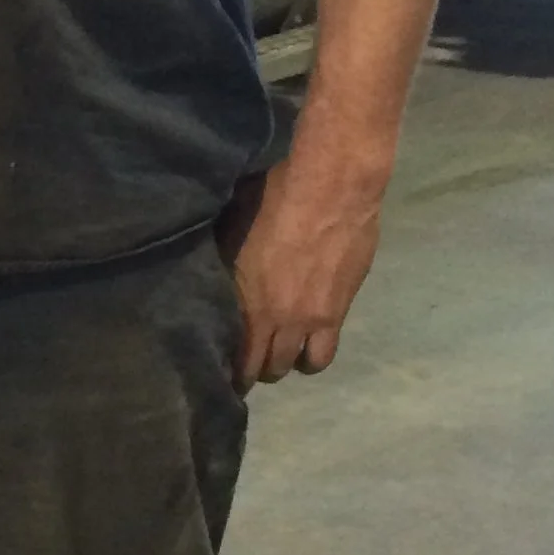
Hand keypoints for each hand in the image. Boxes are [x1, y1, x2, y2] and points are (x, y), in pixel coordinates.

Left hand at [229, 160, 384, 386]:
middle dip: (257, 367)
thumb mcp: (233, 226)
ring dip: (288, 361)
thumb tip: (212, 274)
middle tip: (252, 357)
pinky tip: (309, 340)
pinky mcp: (340, 311)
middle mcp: (277, 319)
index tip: (223, 366)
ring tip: (283, 349)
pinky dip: (314, 352)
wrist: (333, 186)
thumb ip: (224, 262)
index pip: (235, 357)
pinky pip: (326, 351)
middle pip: (266, 367)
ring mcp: (312, 319)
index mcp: (245, 299)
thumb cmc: (275, 194)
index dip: (230, 368)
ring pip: (298, 365)